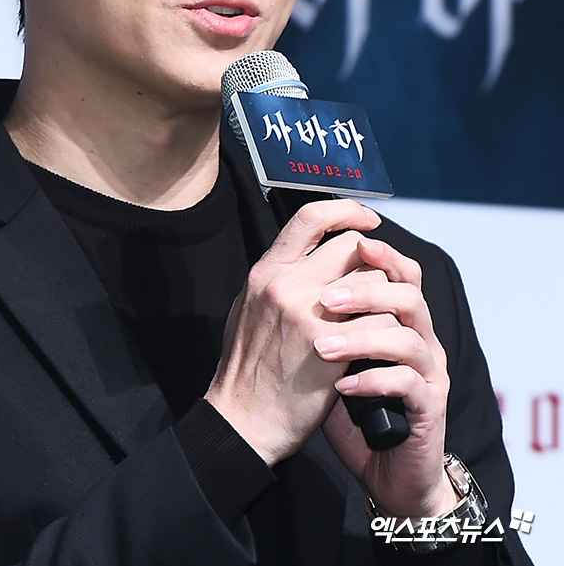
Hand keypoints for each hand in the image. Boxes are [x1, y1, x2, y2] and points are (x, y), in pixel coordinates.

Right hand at [204, 199, 383, 465]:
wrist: (242, 419)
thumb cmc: (246, 367)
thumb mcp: (248, 307)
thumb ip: (277, 279)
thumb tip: (305, 257)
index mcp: (266, 271)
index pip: (311, 216)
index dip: (346, 210)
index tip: (368, 220)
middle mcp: (286, 284)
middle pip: (351, 246)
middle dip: (372, 260)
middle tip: (379, 280)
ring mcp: (308, 315)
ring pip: (372, 282)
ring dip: (385, 296)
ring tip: (381, 314)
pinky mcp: (330, 348)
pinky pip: (379, 321)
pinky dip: (387, 330)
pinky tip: (381, 343)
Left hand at [317, 238, 456, 518]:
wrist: (384, 471)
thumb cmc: (348, 406)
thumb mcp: (331, 354)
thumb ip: (323, 315)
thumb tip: (286, 274)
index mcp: (398, 318)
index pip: (398, 270)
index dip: (380, 250)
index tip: (352, 241)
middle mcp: (420, 337)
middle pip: (407, 292)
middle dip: (364, 290)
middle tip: (325, 302)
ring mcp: (428, 371)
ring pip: (408, 335)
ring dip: (362, 337)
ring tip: (323, 347)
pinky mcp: (429, 406)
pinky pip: (408, 382)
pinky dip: (372, 379)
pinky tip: (342, 387)